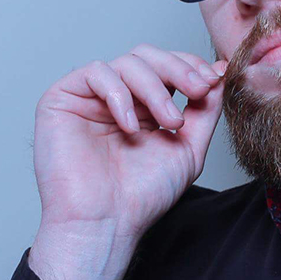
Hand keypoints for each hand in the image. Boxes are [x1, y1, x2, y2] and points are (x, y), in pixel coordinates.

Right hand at [29, 45, 227, 279]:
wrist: (107, 223)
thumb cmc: (142, 195)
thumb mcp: (188, 147)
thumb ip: (204, 109)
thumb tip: (218, 70)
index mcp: (143, 107)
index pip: (166, 66)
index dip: (190, 66)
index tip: (212, 83)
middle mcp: (116, 98)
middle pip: (147, 55)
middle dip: (178, 68)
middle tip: (198, 91)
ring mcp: (89, 97)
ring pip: (127, 62)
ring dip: (155, 88)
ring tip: (169, 122)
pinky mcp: (62, 99)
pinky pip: (96, 73)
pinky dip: (119, 94)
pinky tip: (130, 126)